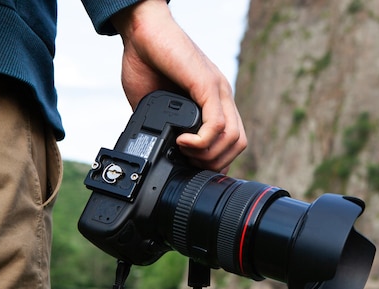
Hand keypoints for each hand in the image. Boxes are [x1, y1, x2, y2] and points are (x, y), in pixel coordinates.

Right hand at [111, 0, 246, 172]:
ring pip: (234, 137)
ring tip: (185, 152)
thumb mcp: (157, 108)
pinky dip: (202, 142)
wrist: (140, 32)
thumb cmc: (145, 63)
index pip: (232, 141)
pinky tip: (183, 141)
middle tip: (188, 162)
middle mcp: (221, 97)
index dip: (216, 161)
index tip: (193, 167)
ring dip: (209, 155)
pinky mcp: (207, 84)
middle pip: (238, 143)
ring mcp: (218, 90)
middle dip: (214, 163)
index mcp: (213, 103)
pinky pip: (218, 123)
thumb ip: (167, 129)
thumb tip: (162, 157)